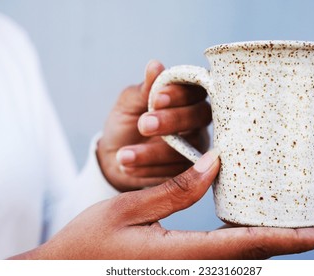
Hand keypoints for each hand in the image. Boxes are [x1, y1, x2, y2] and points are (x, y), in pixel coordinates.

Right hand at [11, 150, 313, 259]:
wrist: (63, 270)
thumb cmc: (88, 241)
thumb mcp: (129, 208)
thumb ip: (177, 189)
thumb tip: (217, 163)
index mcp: (181, 255)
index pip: (248, 245)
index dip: (290, 238)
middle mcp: (190, 268)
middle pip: (255, 257)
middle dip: (295, 244)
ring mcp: (185, 271)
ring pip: (244, 260)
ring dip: (277, 243)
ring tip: (305, 228)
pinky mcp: (179, 267)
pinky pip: (225, 258)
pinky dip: (251, 244)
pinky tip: (259, 232)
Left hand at [97, 60, 210, 191]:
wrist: (113, 159)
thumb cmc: (124, 125)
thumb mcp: (128, 105)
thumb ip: (144, 89)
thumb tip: (155, 65)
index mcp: (184, 98)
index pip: (194, 89)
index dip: (179, 93)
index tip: (157, 99)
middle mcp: (196, 121)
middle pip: (200, 115)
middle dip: (172, 120)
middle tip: (143, 125)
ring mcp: (196, 147)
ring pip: (190, 147)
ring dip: (155, 151)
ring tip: (124, 156)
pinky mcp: (190, 172)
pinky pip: (178, 171)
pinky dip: (152, 169)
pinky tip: (129, 168)